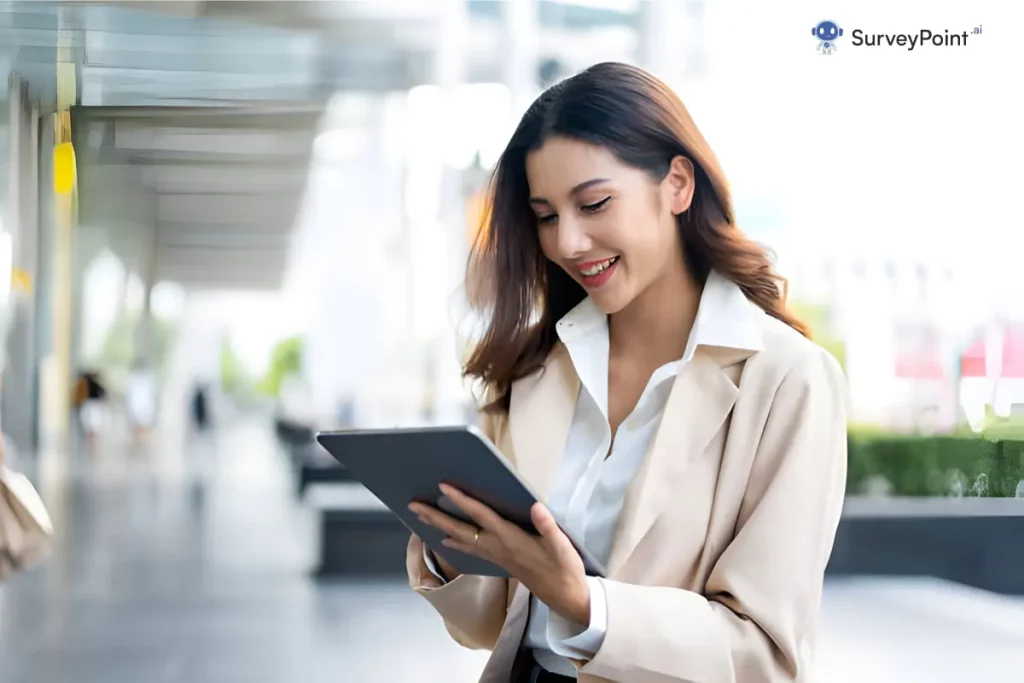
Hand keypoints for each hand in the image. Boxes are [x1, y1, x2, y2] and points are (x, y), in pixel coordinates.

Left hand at [409, 483, 590, 624]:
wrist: (564, 596)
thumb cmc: (563, 567)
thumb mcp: (561, 546)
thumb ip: (547, 526)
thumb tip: (536, 506)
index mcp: (510, 538)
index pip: (481, 515)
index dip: (462, 500)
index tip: (443, 486)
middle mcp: (497, 547)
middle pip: (460, 529)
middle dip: (436, 516)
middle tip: (412, 505)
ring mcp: (495, 555)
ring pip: (461, 540)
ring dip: (440, 527)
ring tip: (421, 518)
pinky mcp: (498, 561)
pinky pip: (469, 549)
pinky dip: (454, 543)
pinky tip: (445, 540)